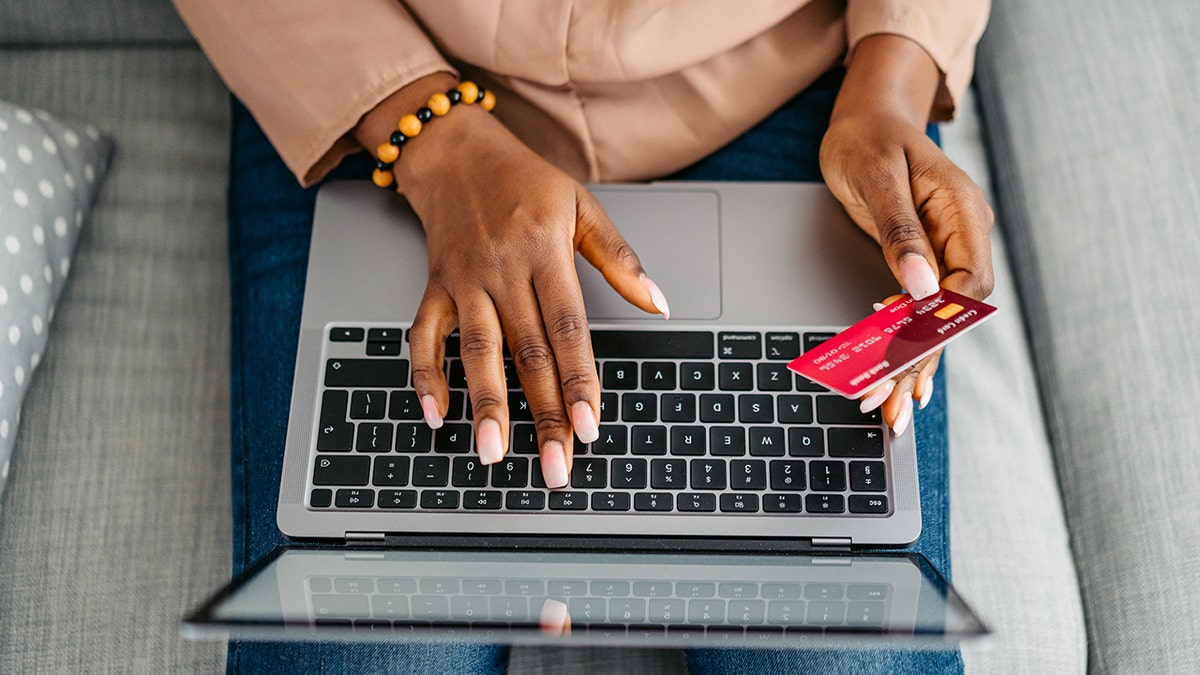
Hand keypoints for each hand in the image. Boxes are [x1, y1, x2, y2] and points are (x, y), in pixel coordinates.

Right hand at [357, 75, 667, 487]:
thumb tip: (660, 304)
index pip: (568, 329)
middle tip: (556, 465)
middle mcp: (502, 271)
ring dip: (486, 406)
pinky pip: (422, 337)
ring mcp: (464, 281)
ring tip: (494, 455)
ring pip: (476, 352)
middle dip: (543, 414)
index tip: (591, 426)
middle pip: (527, 353)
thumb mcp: (583, 205)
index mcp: (545, 252)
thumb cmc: (523, 181)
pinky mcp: (433, 287)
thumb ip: (620, 258)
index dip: (580, 381)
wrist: (456, 153)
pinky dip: (426, 377)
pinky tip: (436, 416)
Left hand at [820, 36, 994, 432]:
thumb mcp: (876, 178)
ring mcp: (946, 250)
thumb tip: (920, 285)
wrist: (865, 118)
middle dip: (922, 358)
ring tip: (889, 408)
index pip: (967, 282)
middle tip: (889, 401)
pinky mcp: (923, 260)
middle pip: (954, 312)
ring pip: (938, 319)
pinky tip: (902, 383)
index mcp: (962, 212)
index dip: (938, 321)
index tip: (903, 351)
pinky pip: (921, 311)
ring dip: (913, 363)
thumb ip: (900, 230)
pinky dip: (907, 347)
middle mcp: (963, 236)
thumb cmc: (868, 137)